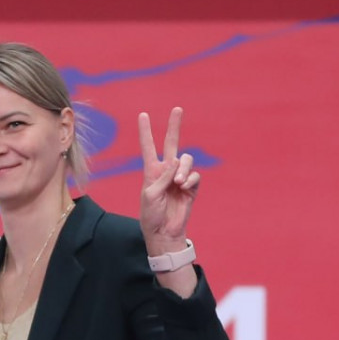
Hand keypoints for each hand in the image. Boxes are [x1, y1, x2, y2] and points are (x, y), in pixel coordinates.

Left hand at [138, 107, 198, 250]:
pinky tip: (185, 189)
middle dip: (174, 126)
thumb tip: (177, 161)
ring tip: (179, 183)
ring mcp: (180, 177)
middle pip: (171, 143)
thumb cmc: (151, 214)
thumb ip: (163, 176)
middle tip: (177, 108)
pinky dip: (190, 180)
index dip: (145, 131)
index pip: (148, 147)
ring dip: (184, 169)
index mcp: (151, 171)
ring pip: (187, 160)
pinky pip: (195, 176)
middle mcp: (166, 170)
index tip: (143, 114)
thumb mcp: (151, 194)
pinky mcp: (191, 187)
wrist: (164, 231)